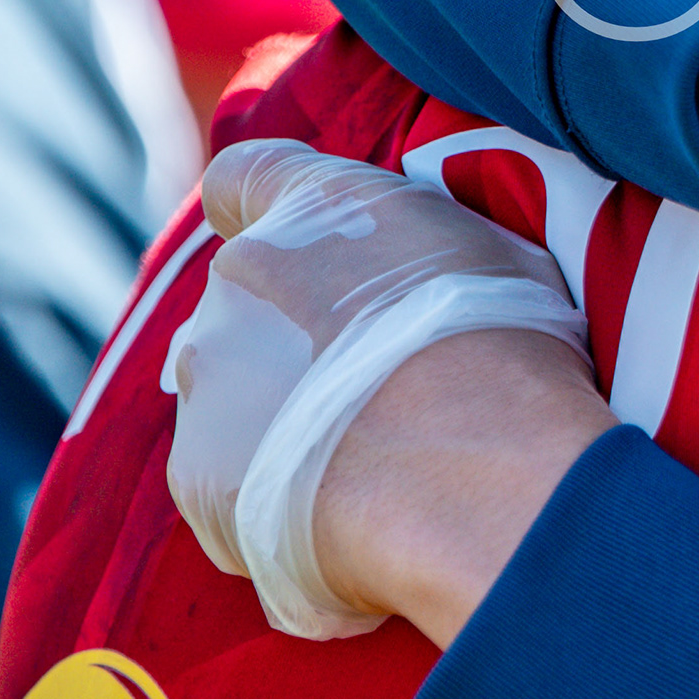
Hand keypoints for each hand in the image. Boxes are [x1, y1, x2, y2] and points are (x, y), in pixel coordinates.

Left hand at [174, 143, 600, 640]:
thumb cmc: (498, 340)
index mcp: (306, 210)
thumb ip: (412, 239)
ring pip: (238, 405)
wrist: (466, 462)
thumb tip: (406, 256)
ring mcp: (206, 386)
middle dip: (297, 346)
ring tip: (380, 469)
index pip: (241, 179)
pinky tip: (353, 519)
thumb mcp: (483, 243)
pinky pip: (236, 490)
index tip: (296, 246)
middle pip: (246, 310)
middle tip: (382, 392)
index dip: (259, 210)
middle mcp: (230, 287)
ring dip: (289, 428)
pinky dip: (280, 504)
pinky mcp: (200, 479)